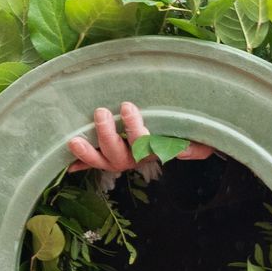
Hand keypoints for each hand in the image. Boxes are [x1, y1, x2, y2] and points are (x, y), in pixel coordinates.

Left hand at [66, 102, 212, 177]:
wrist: (189, 135)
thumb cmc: (194, 132)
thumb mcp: (202, 140)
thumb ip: (196, 147)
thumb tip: (183, 151)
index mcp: (157, 150)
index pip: (144, 144)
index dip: (133, 129)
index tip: (128, 106)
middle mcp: (138, 157)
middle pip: (119, 155)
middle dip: (107, 135)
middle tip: (101, 112)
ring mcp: (123, 157)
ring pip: (104, 161)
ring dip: (88, 153)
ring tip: (74, 138)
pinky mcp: (112, 153)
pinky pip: (96, 162)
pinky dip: (83, 163)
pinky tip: (69, 164)